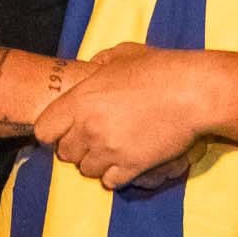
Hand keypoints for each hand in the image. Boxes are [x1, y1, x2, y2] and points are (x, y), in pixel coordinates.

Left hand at [33, 46, 224, 190]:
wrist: (194, 92)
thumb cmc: (160, 68)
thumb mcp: (124, 54)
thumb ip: (101, 61)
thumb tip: (94, 67)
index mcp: (80, 100)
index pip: (44, 131)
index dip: (54, 131)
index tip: (68, 128)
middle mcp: (89, 128)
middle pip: (64, 154)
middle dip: (77, 147)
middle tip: (96, 138)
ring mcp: (110, 149)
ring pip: (86, 170)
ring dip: (97, 162)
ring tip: (113, 150)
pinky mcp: (132, 166)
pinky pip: (110, 182)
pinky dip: (116, 175)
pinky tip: (127, 162)